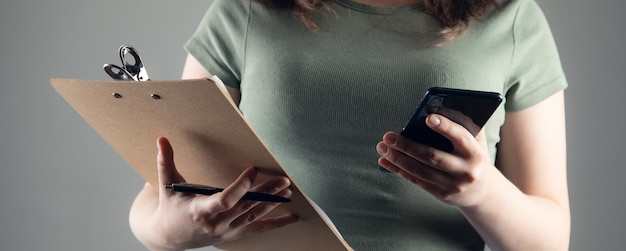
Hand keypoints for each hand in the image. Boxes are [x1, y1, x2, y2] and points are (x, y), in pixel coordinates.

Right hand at [132, 137, 297, 250]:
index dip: (241, 186)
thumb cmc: (169, 207)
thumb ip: (165, 161)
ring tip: (287, 189)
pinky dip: (276, 223)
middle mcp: (215, 223)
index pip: (225, 199)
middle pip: (246, 206)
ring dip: (272, 203)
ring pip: (254, 215)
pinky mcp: (233, 234)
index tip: (253, 170)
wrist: (167, 237)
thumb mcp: (165, 184)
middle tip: (283, 179)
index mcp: (200, 210)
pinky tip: (291, 216)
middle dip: (266, 192)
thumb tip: (161, 138)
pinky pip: (258, 229)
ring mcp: (226, 231)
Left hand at [376, 114, 494, 206]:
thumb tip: (434, 108)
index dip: (445, 127)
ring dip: (397, 158)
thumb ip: (462, 125)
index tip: (428, 117)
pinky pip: (416, 180)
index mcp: (476, 153)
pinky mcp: (441, 194)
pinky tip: (385, 161)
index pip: (460, 137)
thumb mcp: (475, 141)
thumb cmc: (473, 156)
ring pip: (420, 170)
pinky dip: (398, 170)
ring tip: (382, 147)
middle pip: (432, 157)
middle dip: (407, 146)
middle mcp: (465, 171)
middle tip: (388, 136)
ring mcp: (453, 185)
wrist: (483, 191)